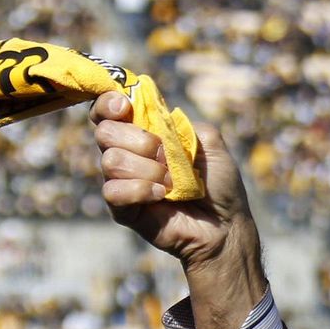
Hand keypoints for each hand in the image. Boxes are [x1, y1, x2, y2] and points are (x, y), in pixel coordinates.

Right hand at [92, 92, 266, 328]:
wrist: (225, 224)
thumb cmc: (219, 183)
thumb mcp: (209, 141)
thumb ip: (180, 123)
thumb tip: (154, 117)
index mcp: (144, 134)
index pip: (108, 112)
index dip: (108, 104)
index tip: (126, 107)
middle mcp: (128, 155)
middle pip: (104, 133)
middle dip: (138, 139)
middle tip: (164, 155)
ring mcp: (123, 183)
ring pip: (110, 161)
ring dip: (146, 168)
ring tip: (171, 181)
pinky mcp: (123, 210)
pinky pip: (113, 192)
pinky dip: (140, 190)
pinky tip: (162, 196)